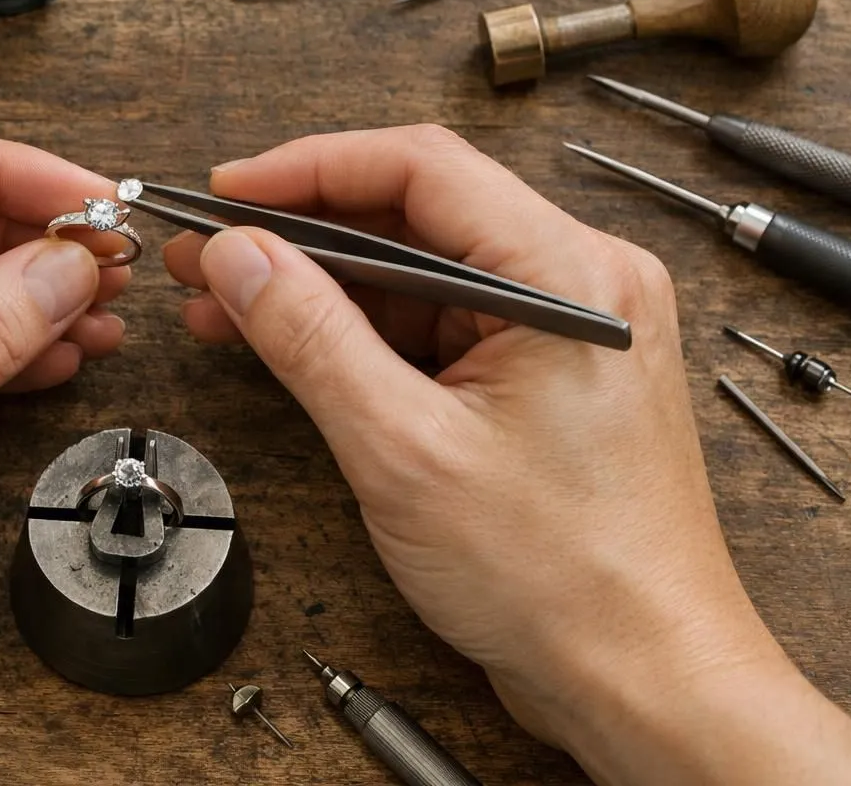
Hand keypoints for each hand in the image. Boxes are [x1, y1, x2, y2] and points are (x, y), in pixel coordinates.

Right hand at [165, 126, 850, 783]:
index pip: (421, 169)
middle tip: (209, 250)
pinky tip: (286, 341)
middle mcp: (578, 286)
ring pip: (418, 272)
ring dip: (320, 285)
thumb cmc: (565, 580)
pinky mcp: (538, 377)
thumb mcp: (403, 448)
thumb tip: (239, 257)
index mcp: (571, 276)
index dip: (308, 168)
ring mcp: (560, 332)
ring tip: (223, 300)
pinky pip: (435, 325)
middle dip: (300, 230)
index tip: (229, 188)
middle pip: (415, 214)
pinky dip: (359, 331)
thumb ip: (310, 338)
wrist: (641, 681)